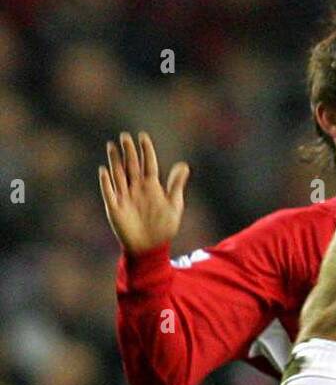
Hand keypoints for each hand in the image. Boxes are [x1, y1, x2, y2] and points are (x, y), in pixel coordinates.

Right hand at [99, 132, 189, 253]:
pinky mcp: (115, 208)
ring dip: (115, 161)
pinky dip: (106, 182)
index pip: (148, 163)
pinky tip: (104, 170)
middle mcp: (137, 188)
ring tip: (112, 146)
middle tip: (125, 136)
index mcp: (151, 186)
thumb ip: (176, 185)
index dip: (146, 150)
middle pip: (131, 165)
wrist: (151, 248)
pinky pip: (109, 192)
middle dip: (128, 151)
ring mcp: (125, 197)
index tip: (143, 136)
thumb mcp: (173, 205)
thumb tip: (183, 165)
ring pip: (119, 174)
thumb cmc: (164, 227)